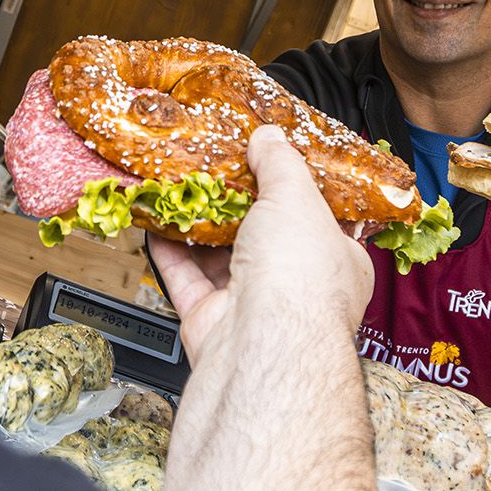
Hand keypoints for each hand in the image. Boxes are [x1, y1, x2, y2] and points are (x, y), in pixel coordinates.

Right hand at [149, 125, 395, 490]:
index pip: (316, 219)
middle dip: (236, 204)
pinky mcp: (212, 328)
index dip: (291, 187)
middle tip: (211, 167)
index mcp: (337, 263)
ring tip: (176, 185)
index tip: (264, 159)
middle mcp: (296, 289)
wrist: (263, 353)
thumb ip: (280, 164)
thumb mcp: (297, 197)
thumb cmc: (300, 280)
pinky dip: (169, 252)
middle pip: (263, 238)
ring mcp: (253, 311)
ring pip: (221, 260)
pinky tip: (153, 221)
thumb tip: (269, 136)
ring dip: (197, 225)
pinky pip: (187, 282)